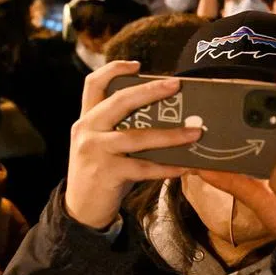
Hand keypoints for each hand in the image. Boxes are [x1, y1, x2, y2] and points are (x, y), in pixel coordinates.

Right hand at [66, 62, 202, 229]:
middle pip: (118, 102)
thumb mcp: (100, 144)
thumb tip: (164, 116)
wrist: (81, 209)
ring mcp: (95, 151)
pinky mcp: (107, 173)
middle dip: (150, 91)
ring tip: (195, 132)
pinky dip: (167, 168)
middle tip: (176, 85)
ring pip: (137, 137)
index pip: (93, 84)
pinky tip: (186, 167)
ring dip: (171, 135)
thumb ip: (118, 127)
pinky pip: (144, 168)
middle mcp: (87, 130)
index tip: (138, 65)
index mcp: (86, 119)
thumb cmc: (99, 171)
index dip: (114, 69)